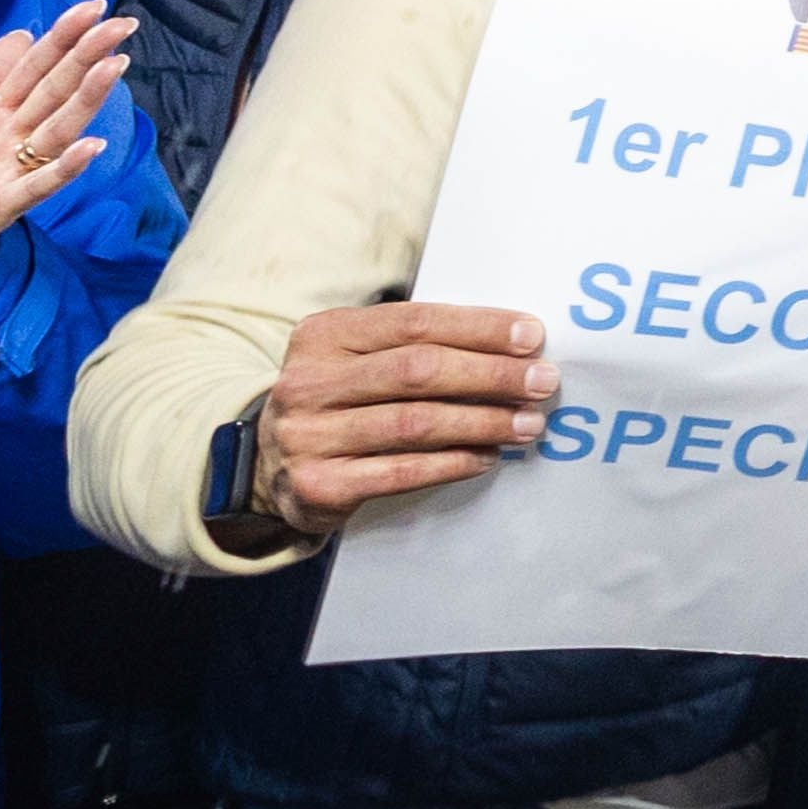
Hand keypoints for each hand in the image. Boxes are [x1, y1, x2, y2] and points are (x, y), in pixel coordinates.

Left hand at [0, 0, 135, 316]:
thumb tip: (21, 33)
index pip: (35, 68)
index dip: (62, 37)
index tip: (94, 5)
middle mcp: (9, 141)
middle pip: (53, 91)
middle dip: (86, 56)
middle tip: (122, 24)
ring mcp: (6, 175)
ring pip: (54, 130)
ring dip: (85, 101)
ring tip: (114, 67)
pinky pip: (34, 187)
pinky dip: (63, 169)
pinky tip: (90, 147)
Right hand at [254, 301, 563, 537]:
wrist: (266, 468)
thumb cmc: (337, 401)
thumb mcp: (355, 358)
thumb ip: (414, 345)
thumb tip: (510, 344)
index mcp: (324, 334)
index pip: (414, 322)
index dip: (478, 328)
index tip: (531, 336)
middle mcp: (310, 382)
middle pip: (419, 371)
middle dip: (491, 375)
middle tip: (542, 381)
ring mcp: (309, 436)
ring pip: (415, 423)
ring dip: (483, 422)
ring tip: (527, 424)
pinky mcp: (318, 486)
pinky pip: (401, 472)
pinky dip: (452, 463)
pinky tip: (488, 456)